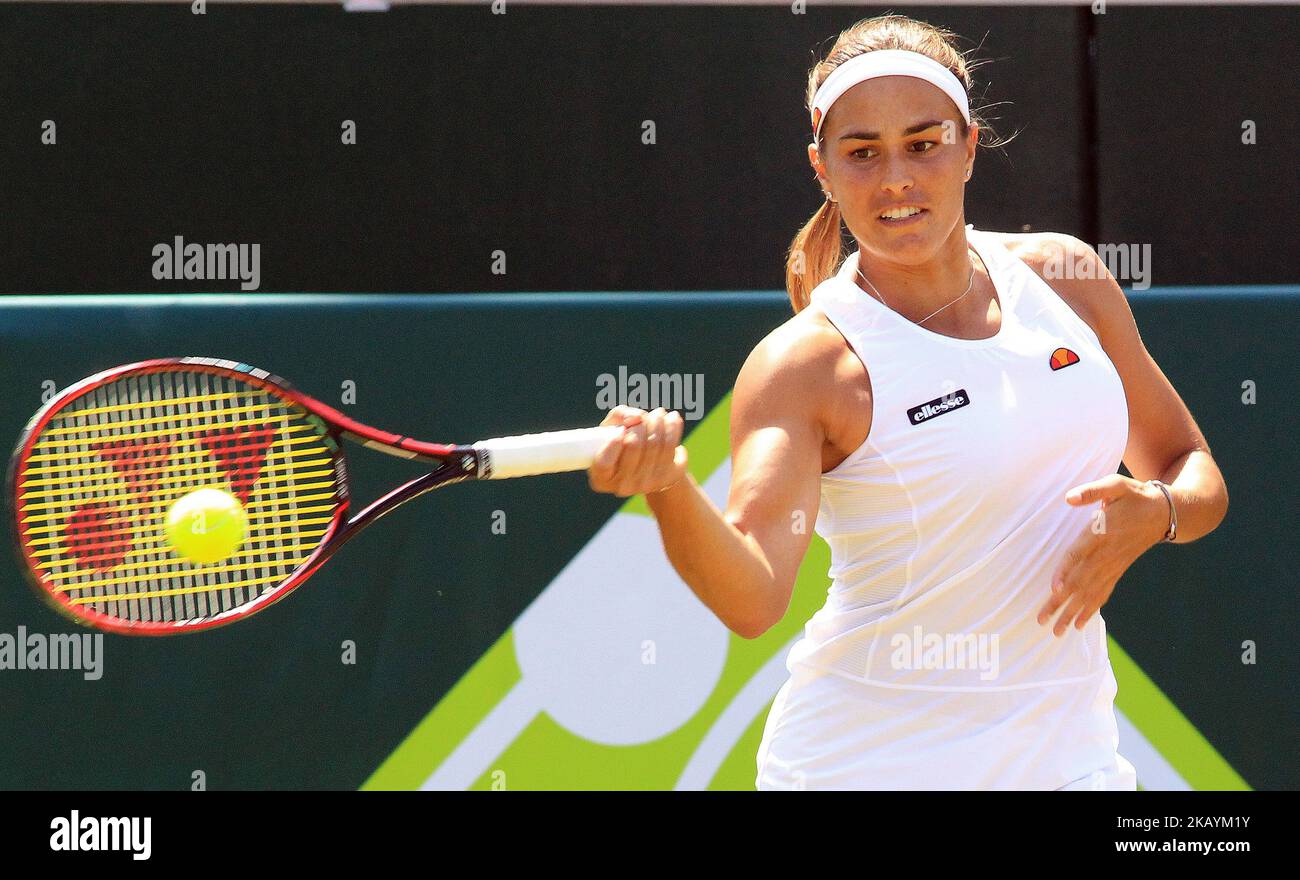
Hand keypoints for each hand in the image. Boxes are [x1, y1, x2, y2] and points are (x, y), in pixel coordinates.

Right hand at [587, 406, 688, 497]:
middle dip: (640, 424)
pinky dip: (673, 428)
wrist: (649, 462)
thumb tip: (638, 418)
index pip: (604, 463)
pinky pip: (672, 447)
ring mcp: (646, 485)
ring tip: (658, 414)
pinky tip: (672, 419)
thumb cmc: (623, 441)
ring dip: (658, 422)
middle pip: (634, 445)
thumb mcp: (612, 427)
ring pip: (655, 443)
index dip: (613, 443)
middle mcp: (623, 486)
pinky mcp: (666, 479)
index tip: (621, 429)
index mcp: (602, 477)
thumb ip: (619, 416)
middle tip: (643, 417)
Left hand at [1037, 474, 1168, 636]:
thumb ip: (1093, 490)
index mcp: (1101, 532)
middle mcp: (1105, 554)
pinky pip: (1103, 593)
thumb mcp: (1116, 485)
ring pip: (1090, 593)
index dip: (1066, 571)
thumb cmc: (1135, 497)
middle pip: (1080, 581)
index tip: (1055, 589)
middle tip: (1042, 621)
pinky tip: (1079, 625)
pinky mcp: (1117, 571)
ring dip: (1072, 612)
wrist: (1164, 513)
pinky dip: (1091, 609)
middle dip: (1060, 603)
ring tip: (1056, 632)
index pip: (1079, 555)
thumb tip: (1069, 498)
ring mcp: (1112, 565)